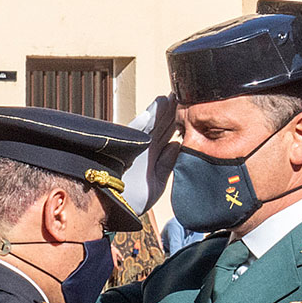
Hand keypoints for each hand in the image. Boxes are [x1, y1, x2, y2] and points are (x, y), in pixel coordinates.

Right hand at [124, 95, 178, 214]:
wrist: (113, 209)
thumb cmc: (132, 200)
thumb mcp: (158, 183)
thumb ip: (167, 164)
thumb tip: (177, 144)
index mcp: (152, 157)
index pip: (167, 134)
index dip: (177, 120)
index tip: (187, 106)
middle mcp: (144, 149)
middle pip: (161, 125)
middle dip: (171, 110)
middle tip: (182, 93)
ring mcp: (135, 146)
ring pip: (152, 123)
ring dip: (161, 109)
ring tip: (172, 95)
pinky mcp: (127, 147)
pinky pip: (138, 129)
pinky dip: (147, 117)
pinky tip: (156, 106)